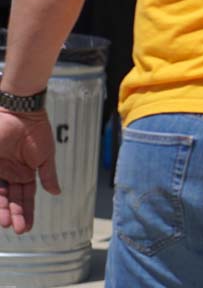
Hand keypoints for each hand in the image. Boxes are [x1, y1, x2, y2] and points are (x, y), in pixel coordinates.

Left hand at [0, 109, 59, 233]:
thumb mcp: (45, 156)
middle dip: (12, 215)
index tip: (25, 227)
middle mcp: (9, 174)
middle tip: (15, 228)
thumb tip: (57, 192)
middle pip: (10, 199)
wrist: (21, 114)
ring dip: (1, 209)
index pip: (24, 197)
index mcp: (24, 173)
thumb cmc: (36, 132)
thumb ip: (48, 176)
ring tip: (4, 222)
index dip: (25, 212)